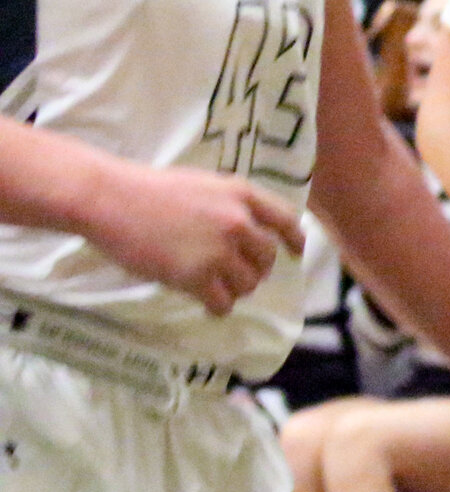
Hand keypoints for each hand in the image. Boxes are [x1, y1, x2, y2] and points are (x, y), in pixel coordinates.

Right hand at [86, 162, 305, 317]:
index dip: (293, 239)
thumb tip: (248, 230)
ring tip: (217, 288)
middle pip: (266, 257)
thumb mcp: (203, 184)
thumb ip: (230, 205)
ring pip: (247, 284)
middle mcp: (238, 222)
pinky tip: (209, 305)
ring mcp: (218, 250)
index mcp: (242, 194)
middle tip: (237, 275)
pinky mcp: (196, 276)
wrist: (112, 199)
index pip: (285, 219)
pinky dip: (219, 307)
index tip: (295, 252)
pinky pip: (223, 302)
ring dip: (236, 290)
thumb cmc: (149, 189)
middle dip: (255, 269)